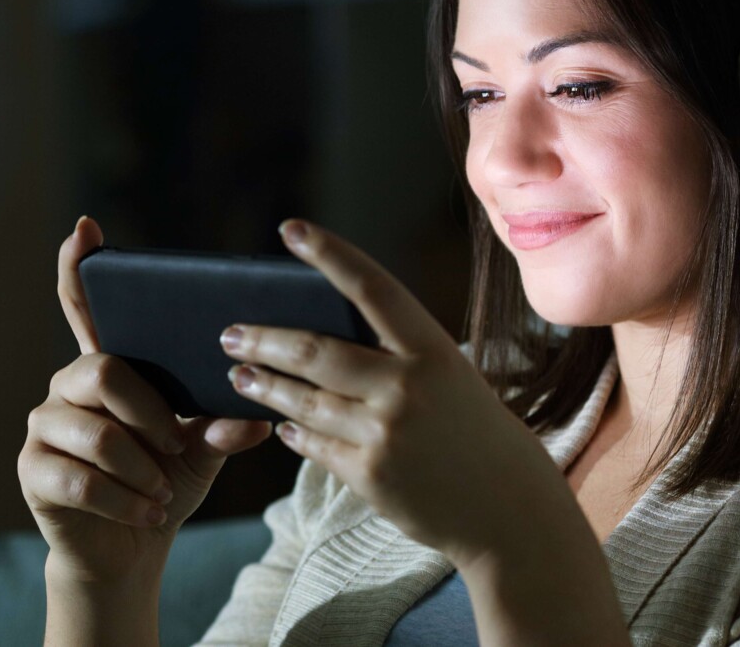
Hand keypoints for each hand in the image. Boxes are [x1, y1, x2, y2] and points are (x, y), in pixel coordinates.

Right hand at [18, 216, 273, 585]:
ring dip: (142, 471)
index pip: (85, 307)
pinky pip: (82, 480)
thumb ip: (221, 426)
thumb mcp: (202, 451)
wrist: (129, 548)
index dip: (80, 268)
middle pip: (105, 371)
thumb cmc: (164, 484)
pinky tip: (147, 512)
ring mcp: (44, 426)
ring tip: (161, 491)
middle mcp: (66, 385)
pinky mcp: (32, 470)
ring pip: (99, 434)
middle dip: (150, 414)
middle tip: (176, 446)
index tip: (85, 228)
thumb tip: (256, 418)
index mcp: (107, 367)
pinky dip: (126, 501)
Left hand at [221, 219, 558, 571]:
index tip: (291, 229)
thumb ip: (395, 356)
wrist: (508, 510)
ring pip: (303, 401)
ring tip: (239, 375)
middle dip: (263, 340)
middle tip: (230, 334)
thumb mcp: (450, 378)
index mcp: (433, 350)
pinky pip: (314, 446)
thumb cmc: (475, 433)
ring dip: (264, 386)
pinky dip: (293, 433)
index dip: (329, 254)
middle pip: (314, 352)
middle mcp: (407, 387)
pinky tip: (281, 426)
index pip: (371, 288)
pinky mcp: (370, 476)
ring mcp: (386, 434)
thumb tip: (319, 335)